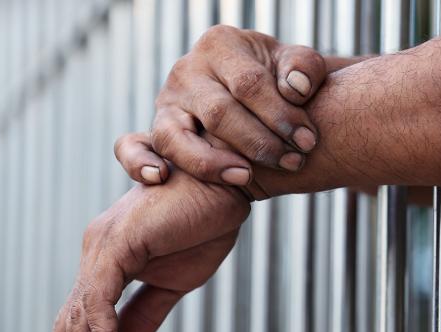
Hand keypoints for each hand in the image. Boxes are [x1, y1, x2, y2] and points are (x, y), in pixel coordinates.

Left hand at [39, 148, 250, 331]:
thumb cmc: (204, 223)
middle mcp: (96, 252)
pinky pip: (99, 300)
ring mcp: (102, 246)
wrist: (229, 183)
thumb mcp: (172, 285)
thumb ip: (140, 318)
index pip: (80, 318)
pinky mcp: (116, 242)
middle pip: (71, 323)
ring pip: (81, 317)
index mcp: (108, 261)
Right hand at [118, 25, 326, 186]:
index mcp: (220, 44)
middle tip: (292, 162)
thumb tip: (296, 89)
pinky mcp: (155, 130)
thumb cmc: (278, 81)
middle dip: (259, 143)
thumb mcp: (295, 66)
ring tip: (245, 177)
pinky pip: (132, 147)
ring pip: (175, 136)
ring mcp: (166, 102)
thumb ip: (304, 69)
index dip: (281, 116)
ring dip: (210, 163)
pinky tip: (161, 178)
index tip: (308, 141)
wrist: (255, 95)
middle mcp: (186, 70)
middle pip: (219, 113)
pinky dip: (140, 163)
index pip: (249, 83)